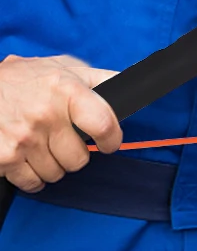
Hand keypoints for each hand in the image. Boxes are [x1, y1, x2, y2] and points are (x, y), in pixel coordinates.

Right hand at [0, 54, 121, 192]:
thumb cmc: (25, 78)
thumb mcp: (64, 67)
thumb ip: (98, 79)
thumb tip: (130, 88)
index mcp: (66, 91)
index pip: (103, 124)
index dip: (112, 139)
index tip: (110, 144)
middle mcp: (46, 116)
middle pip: (79, 158)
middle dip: (77, 154)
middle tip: (66, 142)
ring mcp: (24, 139)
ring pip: (57, 173)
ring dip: (55, 166)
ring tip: (45, 148)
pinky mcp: (4, 158)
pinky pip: (32, 183)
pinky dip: (34, 178)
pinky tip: (29, 161)